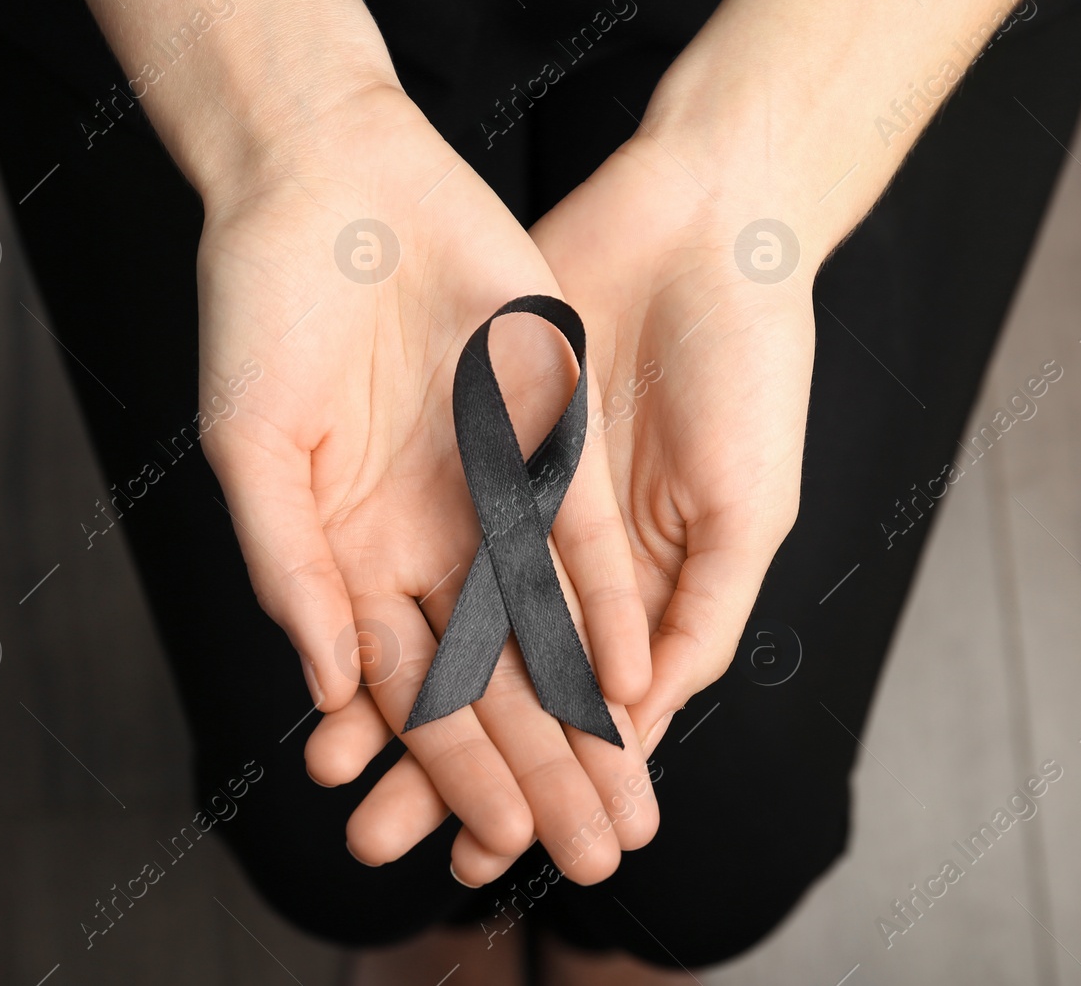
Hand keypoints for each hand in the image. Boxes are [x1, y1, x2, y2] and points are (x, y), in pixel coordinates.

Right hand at [196, 83, 657, 880]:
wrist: (327, 179)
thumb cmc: (259, 308)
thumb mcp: (252, 445)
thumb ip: (288, 565)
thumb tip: (327, 688)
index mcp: (352, 553)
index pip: (412, 689)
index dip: (452, 769)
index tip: (493, 844)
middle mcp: (430, 535)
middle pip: (496, 677)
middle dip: (543, 767)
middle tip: (596, 851)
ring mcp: (492, 483)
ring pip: (551, 621)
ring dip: (591, 709)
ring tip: (634, 789)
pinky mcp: (546, 426)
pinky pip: (584, 529)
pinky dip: (609, 600)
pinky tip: (639, 669)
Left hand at [320, 120, 819, 885]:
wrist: (701, 224)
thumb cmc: (750, 368)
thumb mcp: (748, 510)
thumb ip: (698, 616)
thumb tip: (639, 720)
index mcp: (640, 580)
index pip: (587, 703)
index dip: (557, 779)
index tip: (523, 855)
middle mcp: (561, 552)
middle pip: (498, 678)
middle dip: (455, 766)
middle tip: (401, 851)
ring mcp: (504, 494)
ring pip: (435, 618)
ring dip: (396, 703)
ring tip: (345, 781)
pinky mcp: (458, 436)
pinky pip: (397, 526)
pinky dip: (365, 594)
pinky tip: (330, 658)